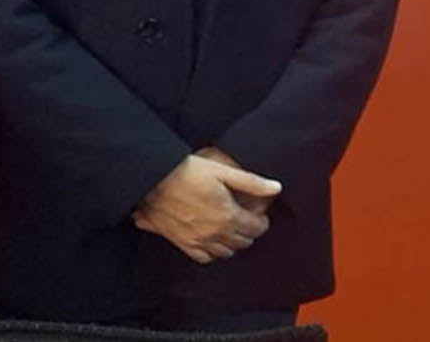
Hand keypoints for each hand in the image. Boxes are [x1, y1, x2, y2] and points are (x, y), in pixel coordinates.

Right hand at [132, 153, 281, 263]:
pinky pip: (204, 258)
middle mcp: (216, 232)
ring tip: (230, 231)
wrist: (153, 179)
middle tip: (245, 220)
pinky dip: (212, 253)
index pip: (257, 228)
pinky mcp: (183, 242)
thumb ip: (251, 181)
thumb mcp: (221, 171)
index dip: (261, 221)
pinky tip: (212, 243)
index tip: (258, 215)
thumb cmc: (186, 171)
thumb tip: (276, 187)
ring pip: (226, 252)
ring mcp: (199, 240)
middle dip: (248, 231)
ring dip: (232, 243)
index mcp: (229, 215)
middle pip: (243, 241)